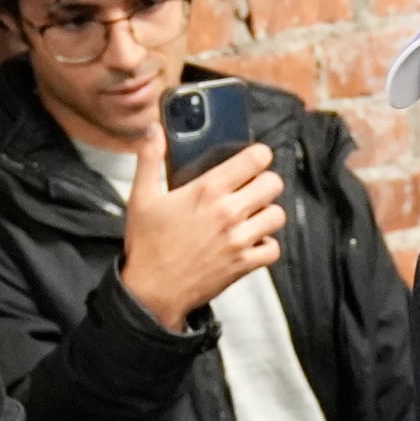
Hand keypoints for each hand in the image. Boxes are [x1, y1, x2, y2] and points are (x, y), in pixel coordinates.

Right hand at [118, 139, 282, 333]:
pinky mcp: (244, 264)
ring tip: (252, 216)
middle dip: (265, 183)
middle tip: (253, 188)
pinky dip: (266, 245)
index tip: (253, 159)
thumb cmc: (147, 245)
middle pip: (273, 184)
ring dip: (267, 214)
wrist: (151, 291)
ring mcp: (239, 239)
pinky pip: (273, 248)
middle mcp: (228, 212)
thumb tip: (154, 130)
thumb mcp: (142, 197)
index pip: (254, 159)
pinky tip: (251, 242)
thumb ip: (150, 158)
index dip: (258, 156)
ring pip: (277, 215)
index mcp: (207, 190)